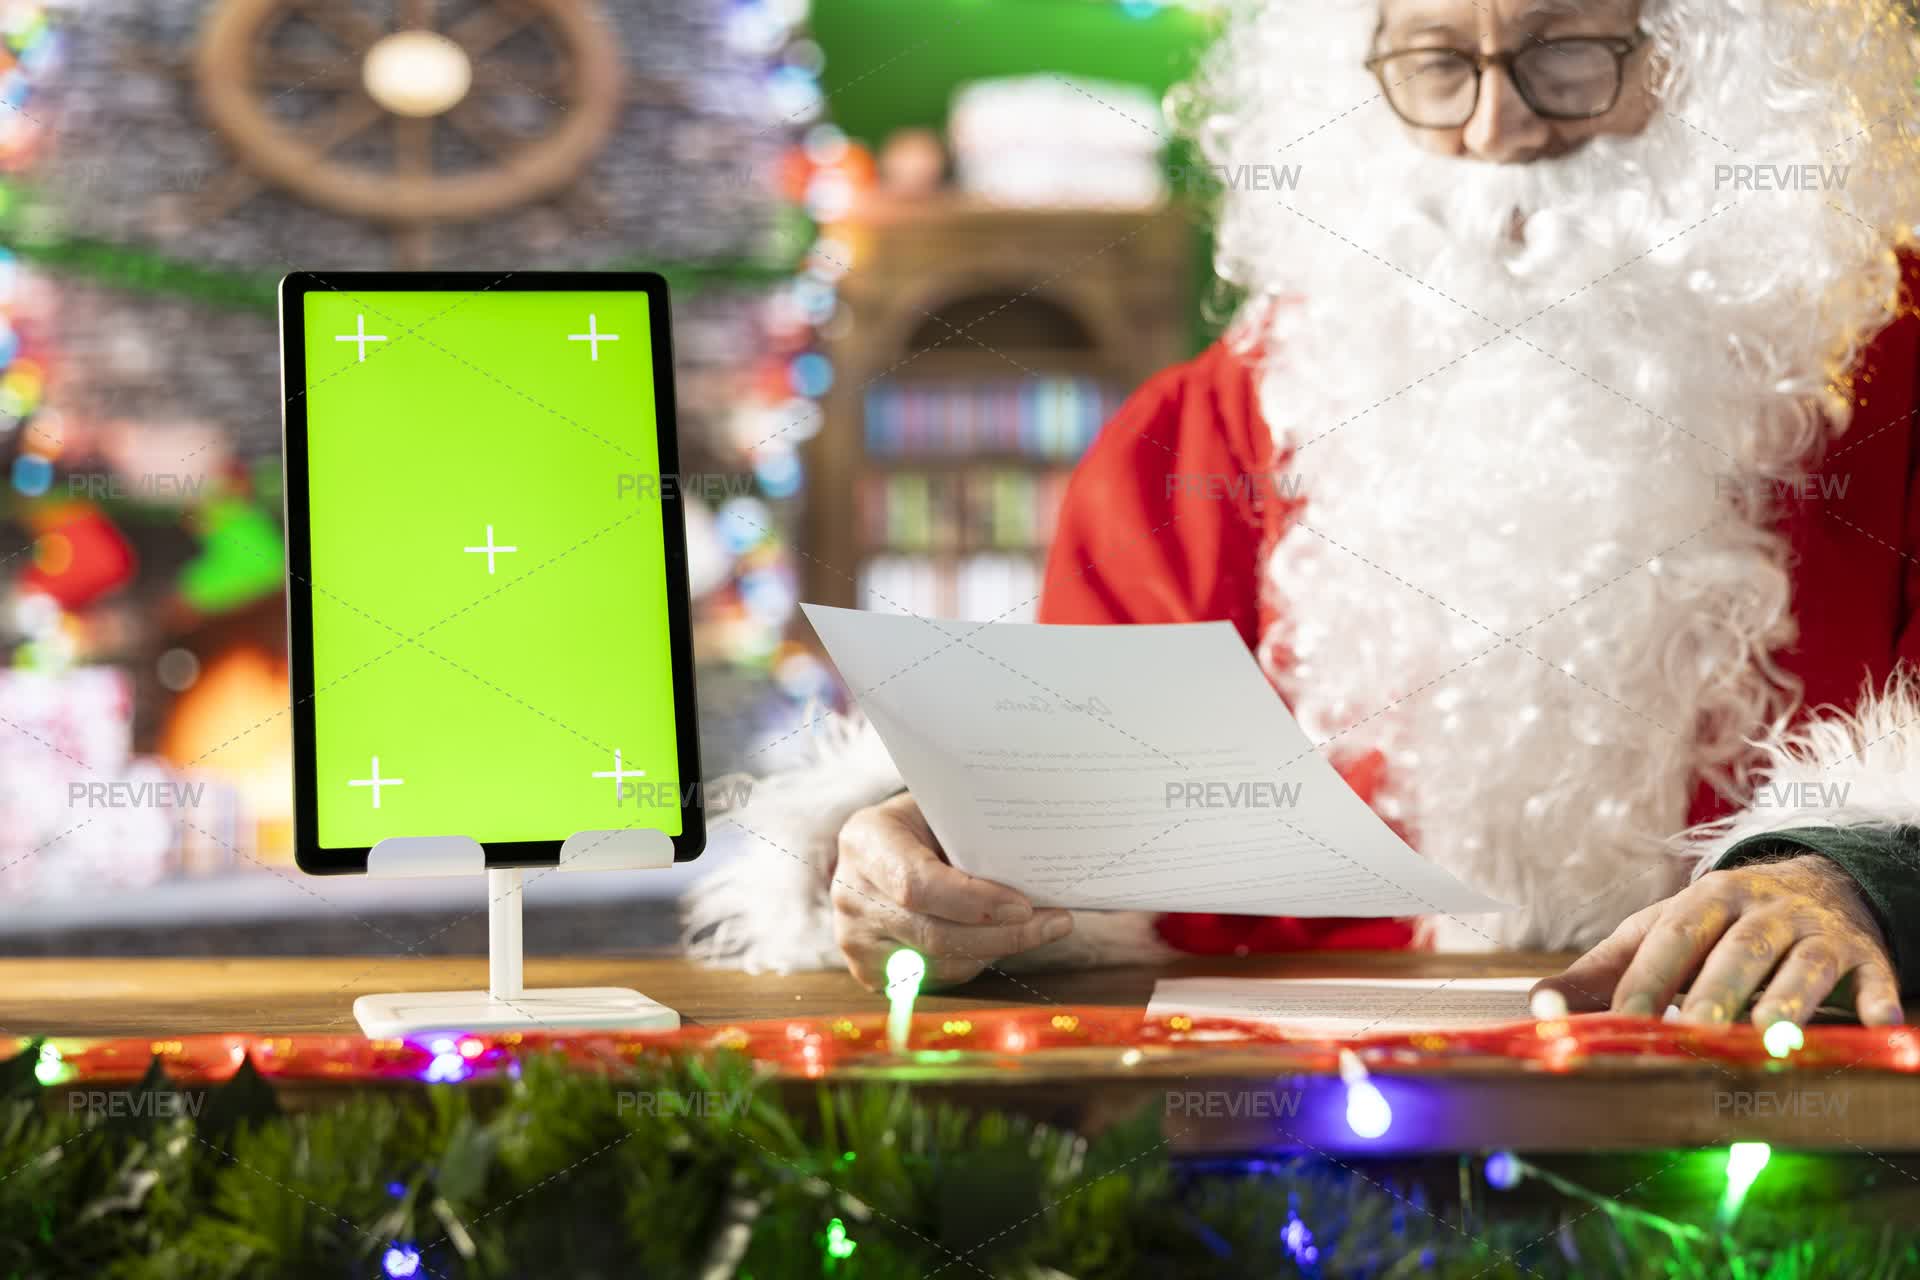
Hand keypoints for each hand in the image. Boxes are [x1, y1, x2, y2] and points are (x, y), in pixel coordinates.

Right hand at [831, 791, 1072, 989]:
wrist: (876, 851)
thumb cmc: (920, 825)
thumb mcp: (938, 812)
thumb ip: (972, 835)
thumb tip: (1039, 861)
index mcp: (865, 841)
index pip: (918, 884)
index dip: (975, 902)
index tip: (1025, 906)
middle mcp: (850, 893)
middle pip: (934, 934)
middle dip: (1003, 934)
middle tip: (1054, 924)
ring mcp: (854, 938)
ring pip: (940, 963)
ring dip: (996, 951)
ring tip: (1037, 930)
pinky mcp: (867, 971)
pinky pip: (934, 978)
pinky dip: (973, 963)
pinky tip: (998, 941)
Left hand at [1534, 854, 1903, 1026]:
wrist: (1816, 882)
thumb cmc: (1716, 924)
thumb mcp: (1658, 933)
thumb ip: (1601, 970)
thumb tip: (1538, 1006)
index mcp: (1704, 900)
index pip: (1671, 939)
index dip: (1648, 980)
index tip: (1624, 1024)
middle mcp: (1762, 910)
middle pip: (1738, 951)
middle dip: (1718, 990)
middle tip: (1699, 1031)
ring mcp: (1816, 931)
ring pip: (1803, 964)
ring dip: (1789, 1000)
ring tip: (1772, 1036)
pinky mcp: (1864, 955)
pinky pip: (1875, 977)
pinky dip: (1879, 1000)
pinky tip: (1880, 1026)